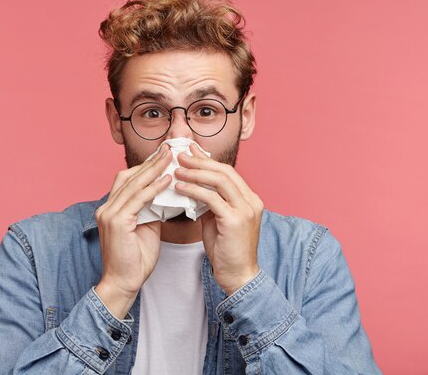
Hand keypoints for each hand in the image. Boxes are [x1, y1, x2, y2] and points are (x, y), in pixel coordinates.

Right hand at [94, 144, 172, 318]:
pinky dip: (153, 188)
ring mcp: (109, 213)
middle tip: (169, 149)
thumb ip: (151, 209)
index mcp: (111, 208)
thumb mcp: (146, 228)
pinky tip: (167, 180)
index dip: (146, 166)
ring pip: (134, 184)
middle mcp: (106, 207)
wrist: (123, 283)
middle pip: (129, 176)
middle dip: (151, 162)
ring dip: (154, 169)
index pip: (128, 179)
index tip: (164, 156)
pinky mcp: (117, 222)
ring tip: (171, 158)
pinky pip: (138, 199)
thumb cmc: (135, 260)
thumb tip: (166, 194)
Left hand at [174, 144, 262, 294]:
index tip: (190, 151)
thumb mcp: (219, 220)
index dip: (208, 160)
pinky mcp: (235, 220)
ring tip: (176, 169)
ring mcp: (245, 210)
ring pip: (219, 181)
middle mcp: (251, 201)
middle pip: (224, 171)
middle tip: (180, 155)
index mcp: (250, 199)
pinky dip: (194, 190)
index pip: (228, 172)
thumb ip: (211, 203)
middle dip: (200, 161)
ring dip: (195, 172)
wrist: (238, 275)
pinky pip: (211, 198)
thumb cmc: (226, 250)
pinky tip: (179, 188)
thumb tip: (194, 186)